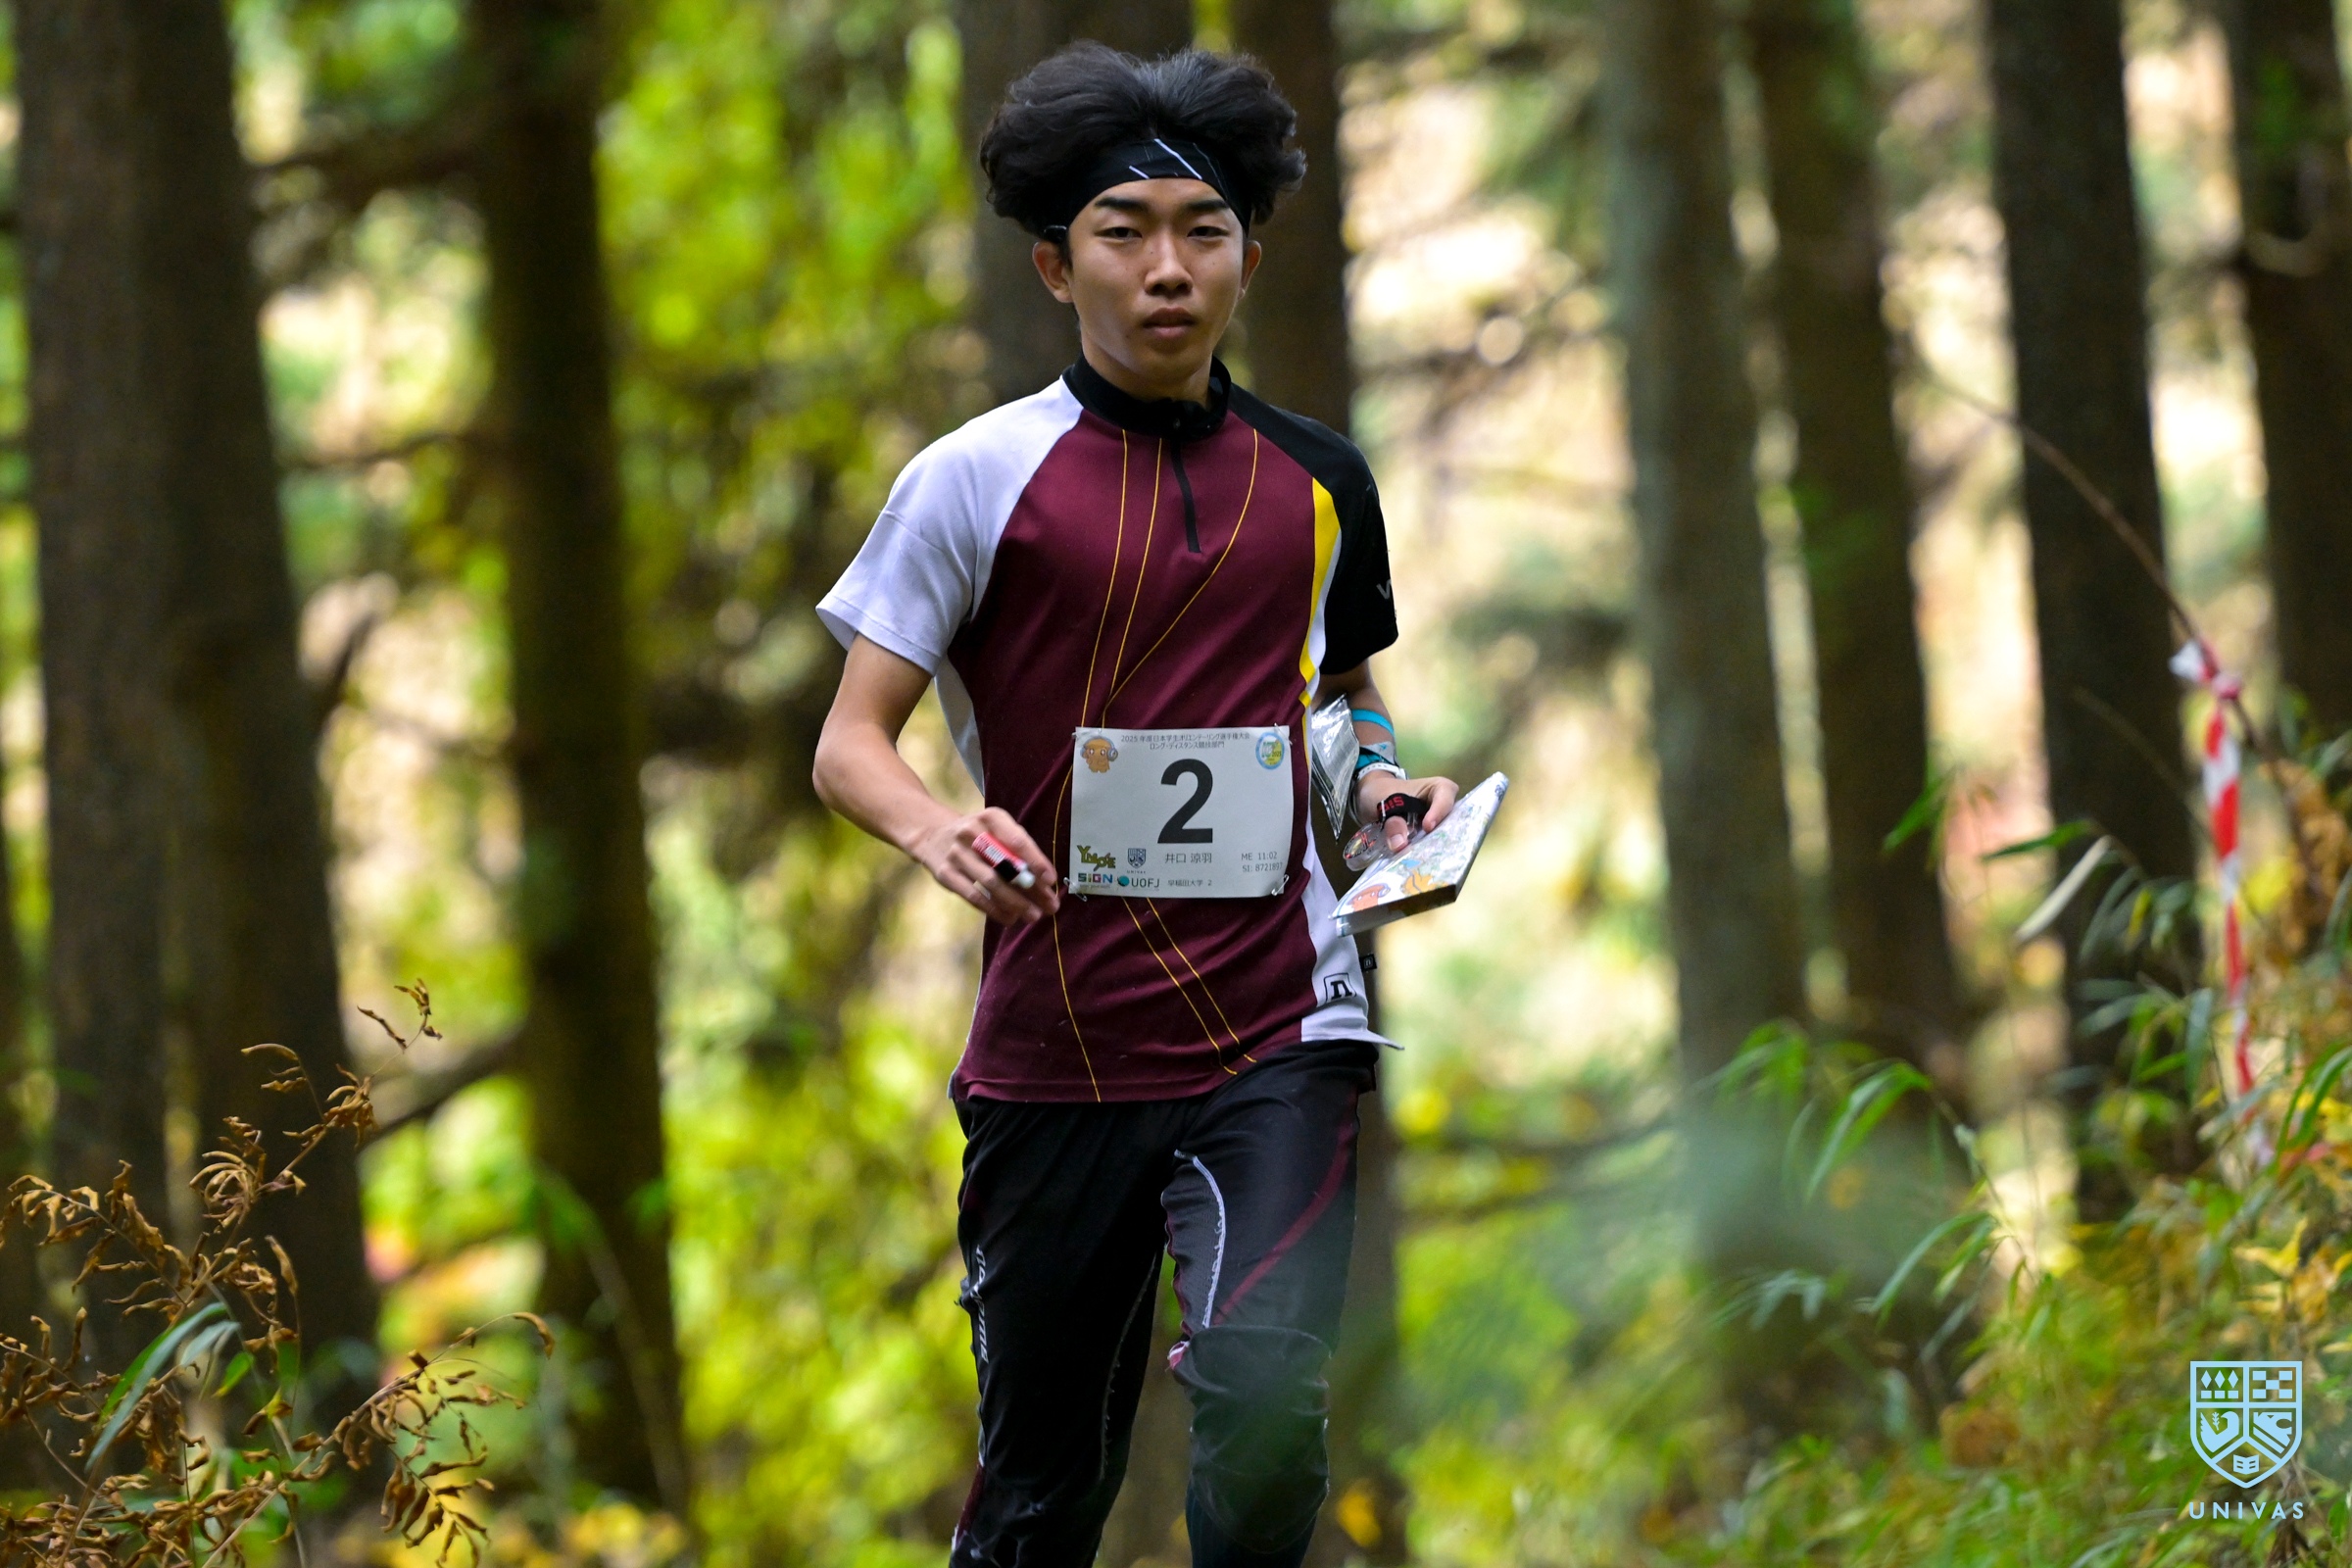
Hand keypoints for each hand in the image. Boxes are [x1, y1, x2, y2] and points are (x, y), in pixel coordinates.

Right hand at [912, 809, 1061, 924]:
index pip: (1017, 840)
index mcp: (991, 818)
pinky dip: (994, 910)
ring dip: (1016, 903)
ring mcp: (956, 854)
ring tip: (1033, 916)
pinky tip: (1010, 918)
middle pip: (1006, 865)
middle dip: (1031, 889)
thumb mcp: (996, 828)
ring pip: (991, 883)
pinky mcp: (945, 874)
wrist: (932, 834)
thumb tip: (1044, 882)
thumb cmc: (977, 835)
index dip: (1036, 861)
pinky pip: (974, 896)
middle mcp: (971, 833)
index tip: (1051, 880)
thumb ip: (1017, 849)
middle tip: (1050, 906)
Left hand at [1356, 774, 1457, 853]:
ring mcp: (1437, 823)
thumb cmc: (1383, 792)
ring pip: (1441, 836)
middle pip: (1450, 822)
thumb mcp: (1385, 801)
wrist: (1371, 799)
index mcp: (1438, 789)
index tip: (1427, 826)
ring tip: (1421, 858)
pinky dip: (1422, 853)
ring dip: (1431, 848)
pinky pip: (1431, 846)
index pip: (1445, 799)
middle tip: (1429, 850)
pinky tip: (1414, 861)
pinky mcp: (1428, 837)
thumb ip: (1393, 821)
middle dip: (1440, 836)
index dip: (1439, 812)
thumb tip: (1399, 845)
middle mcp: (1442, 807)